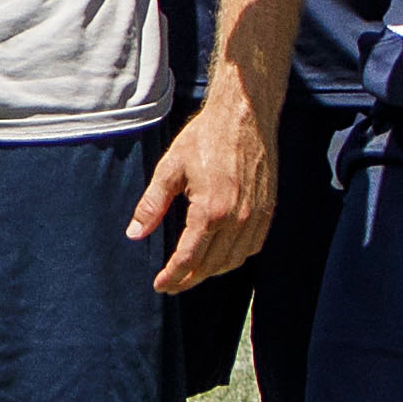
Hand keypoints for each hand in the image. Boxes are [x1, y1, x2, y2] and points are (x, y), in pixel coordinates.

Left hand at [125, 88, 273, 295]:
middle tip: (172, 285)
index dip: (173, 276)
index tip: (160, 285)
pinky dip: (235, 258)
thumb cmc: (206, 137)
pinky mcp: (268, 210)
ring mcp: (256, 217)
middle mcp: (237, 219)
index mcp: (211, 211)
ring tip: (192, 273)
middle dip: (189, 279)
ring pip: (234, 261)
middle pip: (212, 266)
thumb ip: (152, 205)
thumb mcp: (170, 168)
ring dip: (212, 272)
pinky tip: (221, 255)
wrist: (245, 116)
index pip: (189, 258)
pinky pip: (252, 247)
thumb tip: (134, 234)